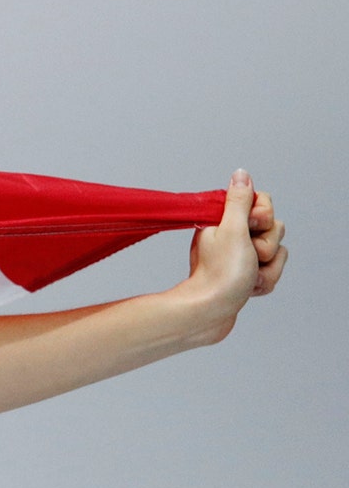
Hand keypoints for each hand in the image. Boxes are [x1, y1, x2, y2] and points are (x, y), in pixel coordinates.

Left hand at [184, 169, 286, 342]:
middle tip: (248, 255)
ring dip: (267, 268)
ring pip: (277, 252)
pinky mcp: (247, 275)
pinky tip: (249, 289)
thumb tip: (241, 174)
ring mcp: (241, 256)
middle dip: (266, 245)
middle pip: (274, 228)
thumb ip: (239, 201)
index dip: (263, 215)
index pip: (261, 201)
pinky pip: (273, 272)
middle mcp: (233, 235)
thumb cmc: (220, 273)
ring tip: (247, 277)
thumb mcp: (232, 229)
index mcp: (224, 219)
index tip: (251, 226)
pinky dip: (265, 281)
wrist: (210, 312)